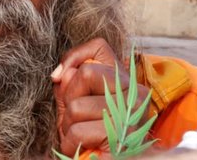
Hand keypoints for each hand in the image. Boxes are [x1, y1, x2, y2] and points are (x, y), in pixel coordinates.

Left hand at [51, 38, 149, 157]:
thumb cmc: (90, 136)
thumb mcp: (77, 103)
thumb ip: (69, 86)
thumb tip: (61, 75)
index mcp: (126, 80)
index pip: (99, 46)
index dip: (74, 57)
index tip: (61, 77)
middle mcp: (135, 93)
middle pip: (85, 73)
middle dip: (69, 100)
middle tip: (74, 119)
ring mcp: (131, 115)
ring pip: (76, 107)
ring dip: (67, 127)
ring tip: (78, 137)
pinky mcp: (122, 139)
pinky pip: (78, 132)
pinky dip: (69, 144)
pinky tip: (79, 149)